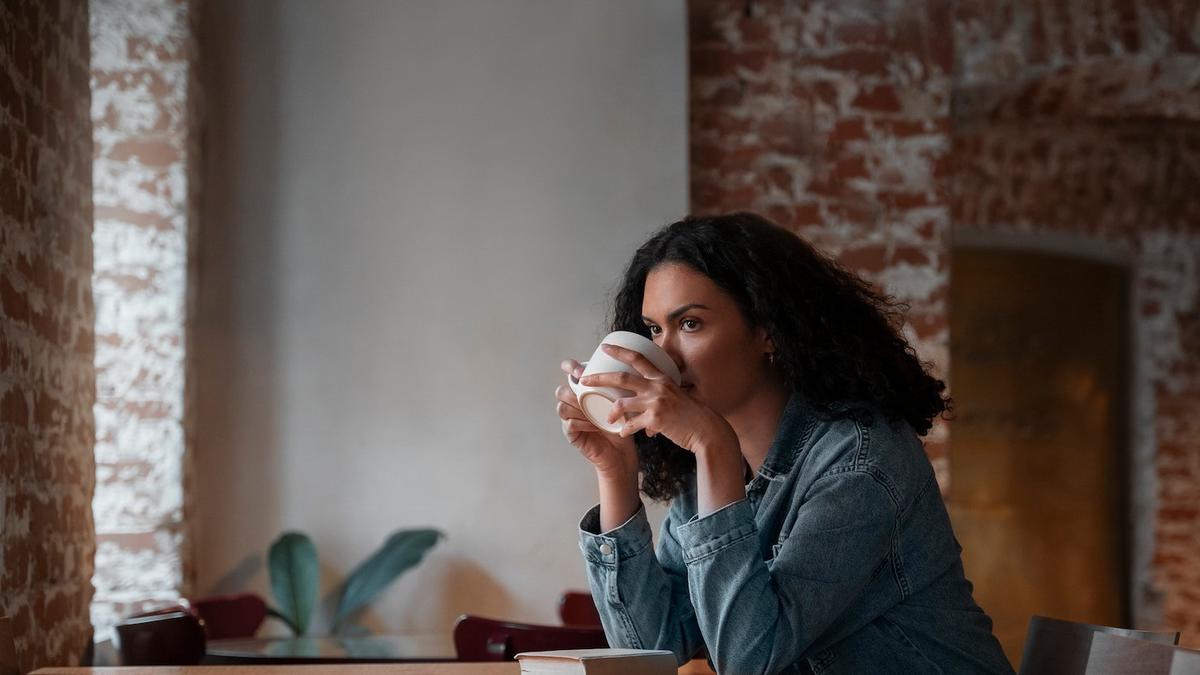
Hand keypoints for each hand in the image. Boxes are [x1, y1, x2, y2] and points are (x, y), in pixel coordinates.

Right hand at [556, 358, 638, 476]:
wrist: (621, 452)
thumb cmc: (623, 424)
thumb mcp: (623, 401)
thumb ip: (621, 385)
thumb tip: (629, 365)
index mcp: (584, 391)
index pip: (569, 373)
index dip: (570, 367)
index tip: (580, 369)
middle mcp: (574, 404)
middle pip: (561, 390)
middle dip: (572, 388)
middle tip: (585, 388)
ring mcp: (570, 419)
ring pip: (563, 406)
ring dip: (578, 407)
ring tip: (594, 411)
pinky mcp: (571, 434)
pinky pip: (569, 423)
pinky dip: (582, 422)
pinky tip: (595, 425)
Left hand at [579, 344, 737, 453]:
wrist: (706, 431)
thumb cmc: (691, 415)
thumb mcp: (677, 395)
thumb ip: (660, 392)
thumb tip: (647, 398)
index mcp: (662, 379)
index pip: (638, 359)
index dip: (620, 351)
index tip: (605, 347)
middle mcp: (657, 387)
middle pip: (622, 378)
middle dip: (600, 378)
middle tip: (584, 380)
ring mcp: (656, 403)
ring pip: (622, 404)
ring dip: (611, 412)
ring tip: (607, 419)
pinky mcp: (655, 420)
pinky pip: (632, 425)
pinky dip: (626, 430)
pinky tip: (623, 433)